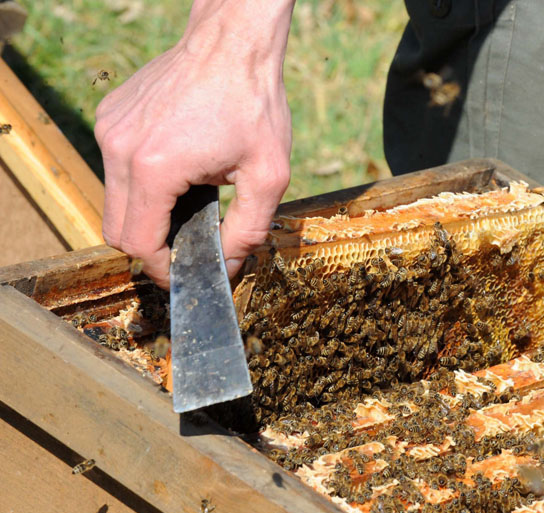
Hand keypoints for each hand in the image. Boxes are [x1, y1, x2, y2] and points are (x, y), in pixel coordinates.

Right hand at [95, 0, 294, 287]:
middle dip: (151, 247)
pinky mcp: (109, 118)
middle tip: (186, 246)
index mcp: (155, 170)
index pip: (139, 243)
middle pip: (117, 229)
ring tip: (187, 203)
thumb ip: (248, 230)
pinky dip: (139, 182)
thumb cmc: (254, 105)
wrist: (232, 44)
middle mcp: (120, 150)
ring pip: (113, 200)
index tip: (184, 271)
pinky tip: (177, 169)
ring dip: (145, 214)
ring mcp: (109, 131)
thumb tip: (228, 266)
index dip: (162, 267)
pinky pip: (114, 168)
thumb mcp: (268, 176)